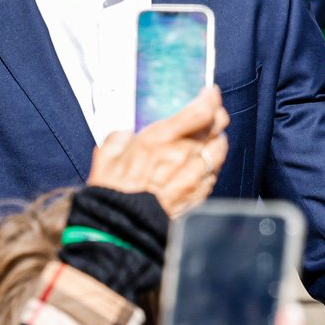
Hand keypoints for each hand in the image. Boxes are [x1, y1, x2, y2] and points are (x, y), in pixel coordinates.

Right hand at [86, 86, 228, 218]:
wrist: (122, 231)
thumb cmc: (112, 194)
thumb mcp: (105, 157)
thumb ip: (118, 139)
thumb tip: (125, 135)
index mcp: (159, 140)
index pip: (199, 112)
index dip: (210, 99)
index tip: (210, 93)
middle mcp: (181, 155)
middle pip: (215, 128)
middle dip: (217, 116)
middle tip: (214, 113)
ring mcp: (193, 177)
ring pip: (219, 150)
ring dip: (218, 141)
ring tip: (214, 137)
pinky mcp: (196, 196)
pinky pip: (213, 176)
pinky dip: (213, 167)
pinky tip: (206, 166)